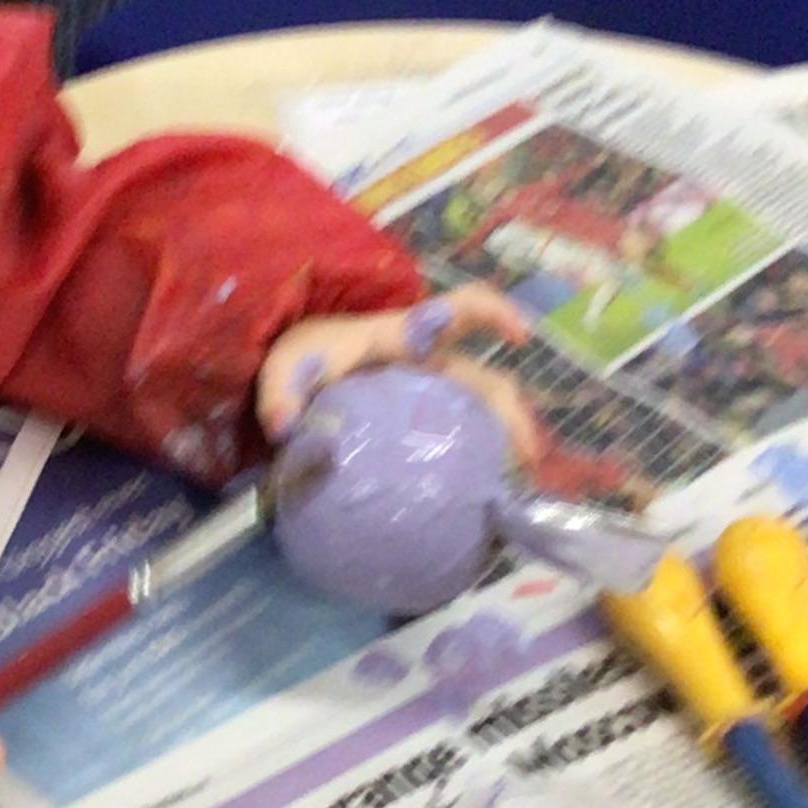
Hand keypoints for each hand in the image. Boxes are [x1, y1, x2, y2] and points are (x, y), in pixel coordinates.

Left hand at [257, 285, 539, 458]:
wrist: (292, 363)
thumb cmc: (300, 353)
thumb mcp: (285, 366)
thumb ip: (280, 393)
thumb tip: (282, 427)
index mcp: (402, 337)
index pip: (458, 310)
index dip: (495, 315)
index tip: (521, 337)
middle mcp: (425, 364)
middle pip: (482, 380)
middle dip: (512, 413)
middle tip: (526, 457)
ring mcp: (424, 392)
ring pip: (476, 410)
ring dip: (500, 441)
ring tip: (511, 485)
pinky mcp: (415, 421)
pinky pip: (451, 435)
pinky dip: (469, 459)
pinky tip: (470, 496)